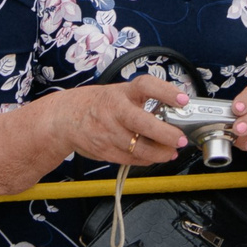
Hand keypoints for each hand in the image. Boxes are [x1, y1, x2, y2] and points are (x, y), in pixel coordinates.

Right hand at [56, 74, 189, 167]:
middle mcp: (114, 111)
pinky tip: (153, 156)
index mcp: (120, 93)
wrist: (64, 118)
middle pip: (144, 123)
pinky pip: (132, 159)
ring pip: (140, 148)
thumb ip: (141, 101)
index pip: (146, 86)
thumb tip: (173, 112)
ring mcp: (108, 133)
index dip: (166, 92)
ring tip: (171, 151)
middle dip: (167, 134)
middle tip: (180, 138)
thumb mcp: (118, 94)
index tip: (183, 100)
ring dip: (160, 153)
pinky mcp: (105, 151)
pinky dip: (146, 159)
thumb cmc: (97, 104)